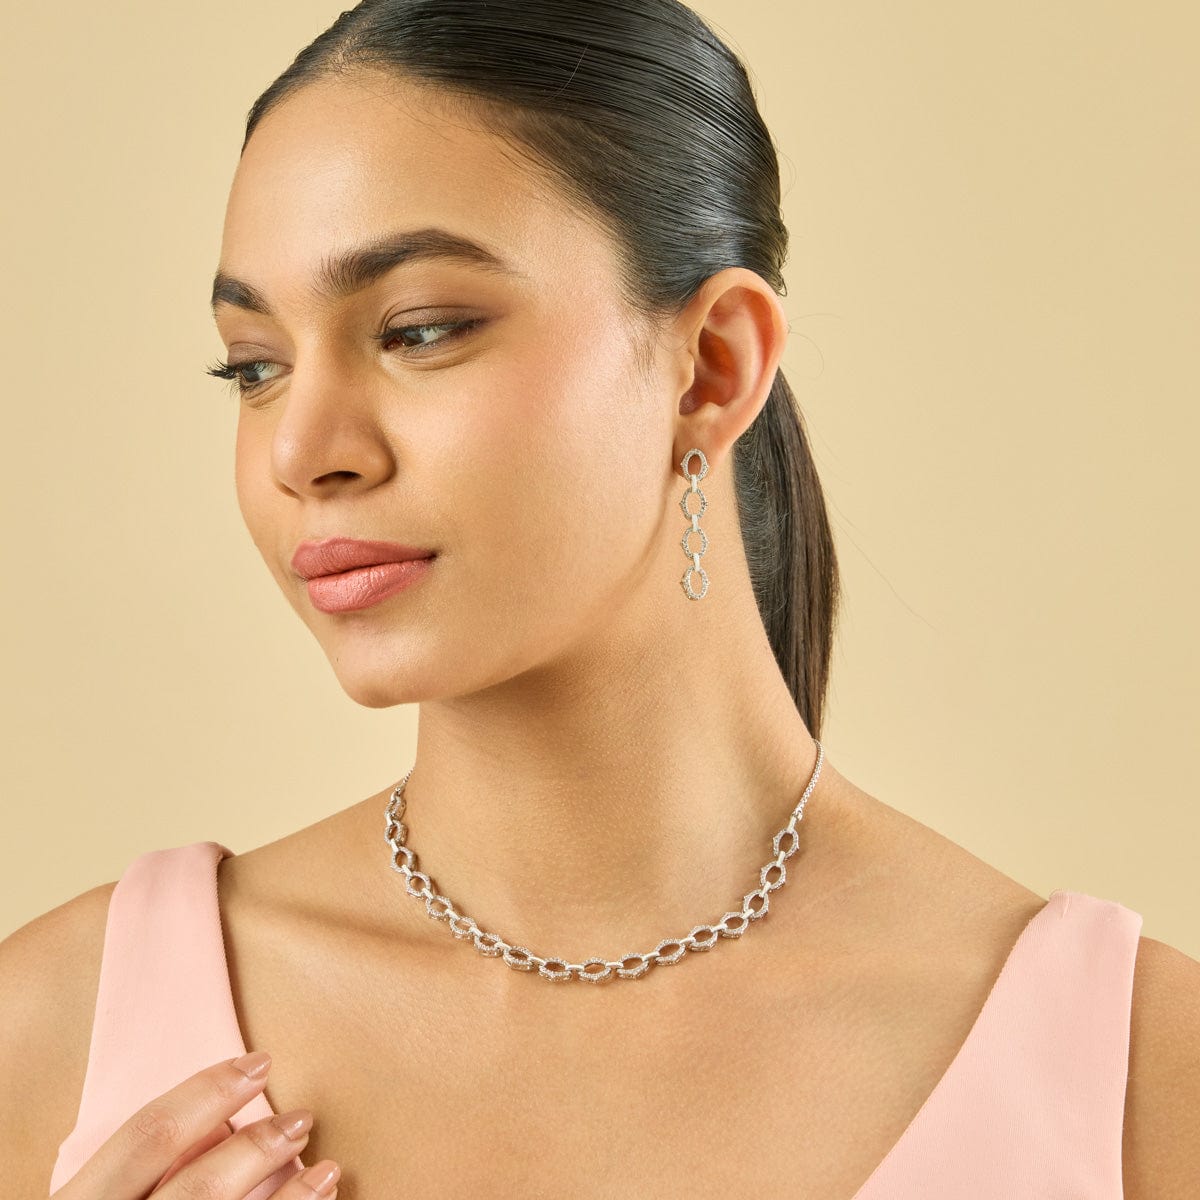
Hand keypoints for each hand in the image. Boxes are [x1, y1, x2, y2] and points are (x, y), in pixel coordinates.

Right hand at [51, 1051, 341, 1197]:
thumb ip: (146, 1169)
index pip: (146, 1136)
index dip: (207, 1091)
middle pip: (200, 1187)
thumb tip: (223, 1124)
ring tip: (328, 1170)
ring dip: (291, 1197)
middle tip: (303, 1118)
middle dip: (257, 1147)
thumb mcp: (104, 1196)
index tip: (260, 1062)